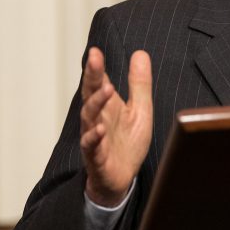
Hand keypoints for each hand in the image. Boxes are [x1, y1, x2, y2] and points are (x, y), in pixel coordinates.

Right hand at [80, 47, 153, 206]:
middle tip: (95, 59)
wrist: (122, 178)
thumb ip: (139, 84)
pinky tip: (98, 129)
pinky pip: (92, 147)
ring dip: (96, 103)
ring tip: (107, 88)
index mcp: (106, 106)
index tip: (96, 51)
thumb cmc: (127, 142)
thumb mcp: (140, 109)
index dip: (96, 67)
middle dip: (92, 77)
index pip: (98, 82)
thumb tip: (140, 53)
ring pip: (89, 118)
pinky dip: (93, 138)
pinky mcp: (97, 158)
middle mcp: (97, 119)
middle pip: (91, 94)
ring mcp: (94, 138)